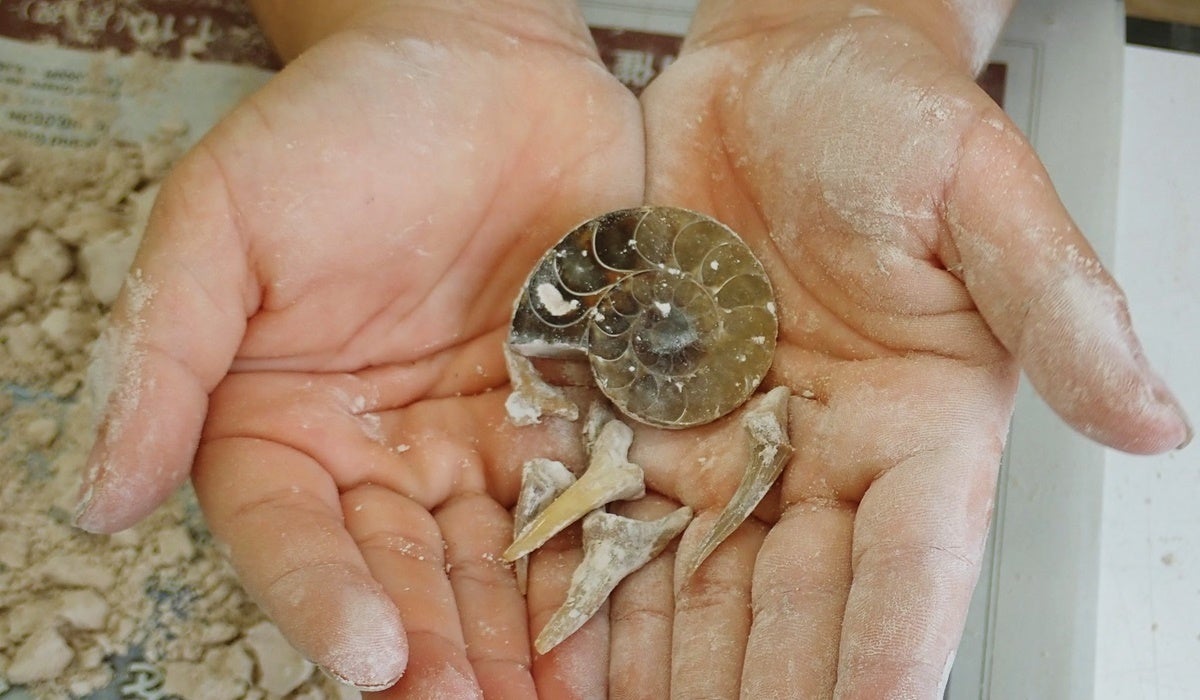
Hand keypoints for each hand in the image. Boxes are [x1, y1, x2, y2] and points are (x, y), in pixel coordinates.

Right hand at [74, 2, 642, 693]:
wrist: (477, 65)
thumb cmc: (338, 127)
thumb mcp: (221, 223)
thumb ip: (163, 356)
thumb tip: (98, 497)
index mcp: (281, 425)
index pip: (294, 537)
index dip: (324, 601)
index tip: (368, 662)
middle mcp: (381, 454)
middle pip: (405, 573)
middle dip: (442, 650)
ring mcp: (481, 442)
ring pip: (500, 563)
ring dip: (525, 641)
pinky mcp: (571, 414)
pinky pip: (587, 502)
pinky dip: (601, 567)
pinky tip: (622, 631)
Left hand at [624, 5, 1190, 696]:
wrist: (779, 72)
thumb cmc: (891, 112)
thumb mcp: (981, 191)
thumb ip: (1054, 302)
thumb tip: (1154, 418)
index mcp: (923, 426)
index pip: (909, 566)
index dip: (887, 652)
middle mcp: (826, 454)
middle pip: (797, 604)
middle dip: (763, 690)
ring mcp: (732, 444)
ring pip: (703, 586)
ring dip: (674, 668)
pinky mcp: (654, 412)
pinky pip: (623, 517)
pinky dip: (602, 589)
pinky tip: (576, 644)